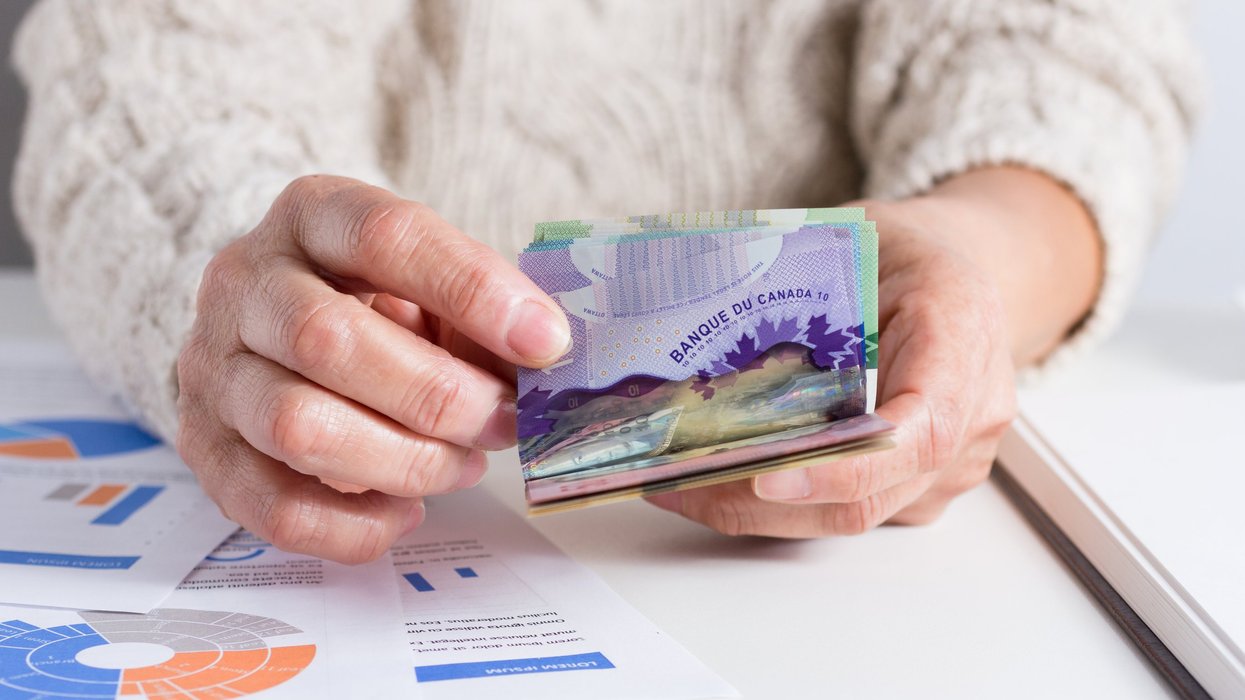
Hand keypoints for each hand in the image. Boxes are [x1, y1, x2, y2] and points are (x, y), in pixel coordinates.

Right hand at [176, 175, 569, 561]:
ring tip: (461, 464)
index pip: (386, 237)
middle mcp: (244, 283)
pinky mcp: (203, 448)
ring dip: (403, 461)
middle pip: (328, 340)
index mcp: (312, 216)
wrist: (272, 327)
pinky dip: (354, 524)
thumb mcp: (427, 281)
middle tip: (503, 422)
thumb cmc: (373, 301)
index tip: (545, 342)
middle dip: (438, 396)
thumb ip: (476, 312)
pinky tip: (405, 510)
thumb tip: (542, 356)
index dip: (472, 291)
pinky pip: (273, 506)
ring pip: (298, 427)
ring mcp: (213, 368)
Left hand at [648, 167, 1100, 534]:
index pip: (918, 432)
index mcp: (961, 336)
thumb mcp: (861, 232)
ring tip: (682, 486)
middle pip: (872, 494)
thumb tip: (702, 301)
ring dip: (762, 513)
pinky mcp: (924, 487)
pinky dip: (786, 506)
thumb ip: (802, 275)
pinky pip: (854, 510)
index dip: (843, 468)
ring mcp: (955, 462)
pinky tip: (722, 482)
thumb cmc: (910, 253)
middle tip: (681, 484)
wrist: (968, 276)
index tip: (768, 480)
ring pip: (855, 515)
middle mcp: (972, 413)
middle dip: (765, 502)